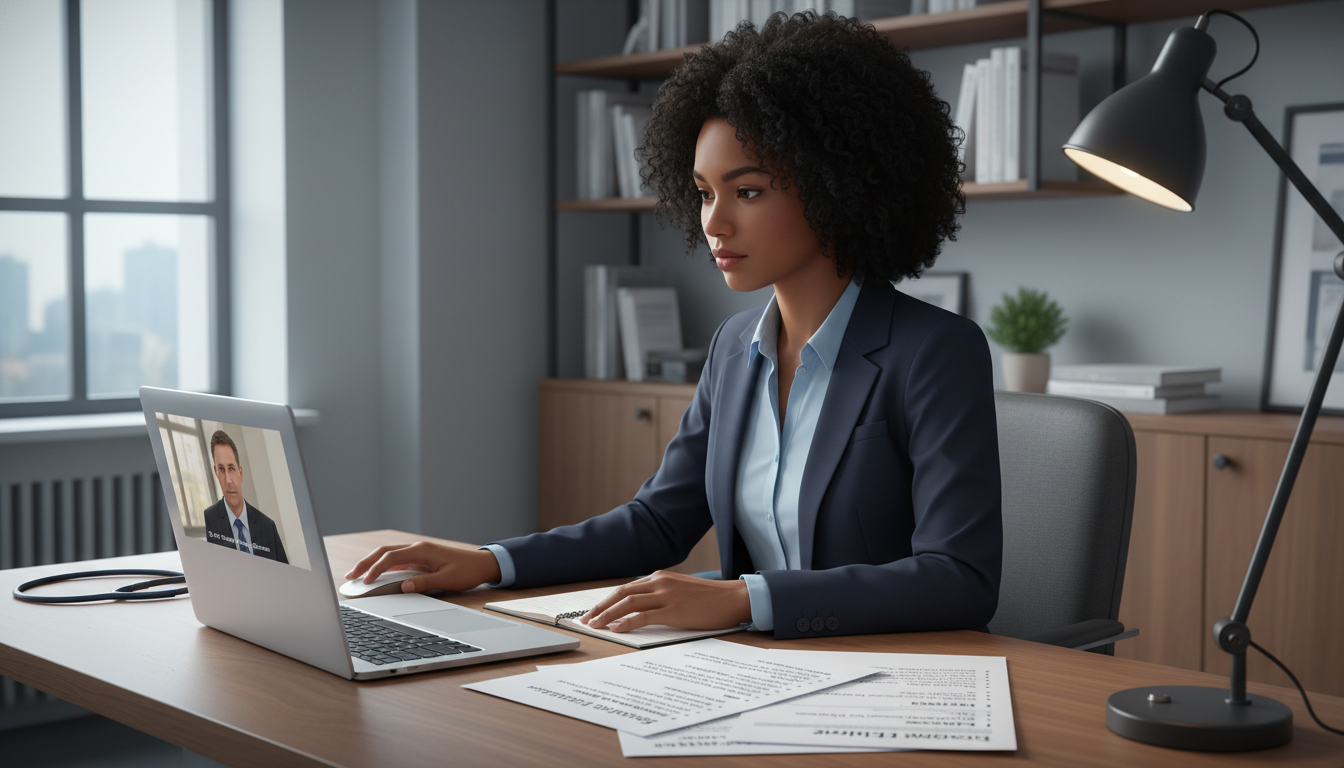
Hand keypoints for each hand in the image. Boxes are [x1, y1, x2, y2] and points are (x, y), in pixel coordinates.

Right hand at [343, 541, 501, 593]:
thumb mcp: (447, 579)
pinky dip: (382, 566)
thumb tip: (404, 587)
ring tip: (356, 576)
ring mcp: (417, 552)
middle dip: (365, 563)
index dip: (375, 569)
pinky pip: (396, 560)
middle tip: (349, 576)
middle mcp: (417, 548)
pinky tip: (374, 575)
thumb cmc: (467, 571)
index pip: (391, 557)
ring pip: (388, 555)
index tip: (365, 581)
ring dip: (371, 563)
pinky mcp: (419, 558)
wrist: (482, 564)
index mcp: (422, 550)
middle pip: (384, 552)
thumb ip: (425, 583)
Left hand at [580, 571, 750, 632]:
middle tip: (585, 619)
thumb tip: (640, 609)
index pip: (626, 588)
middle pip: (621, 593)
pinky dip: (625, 622)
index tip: (594, 611)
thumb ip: (660, 595)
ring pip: (627, 603)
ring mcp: (666, 595)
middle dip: (600, 607)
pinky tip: (615, 629)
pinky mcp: (673, 610)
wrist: (732, 599)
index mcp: (660, 577)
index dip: (607, 600)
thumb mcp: (680, 591)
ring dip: (607, 615)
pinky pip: (642, 616)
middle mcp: (659, 582)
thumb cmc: (709, 599)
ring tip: (594, 625)